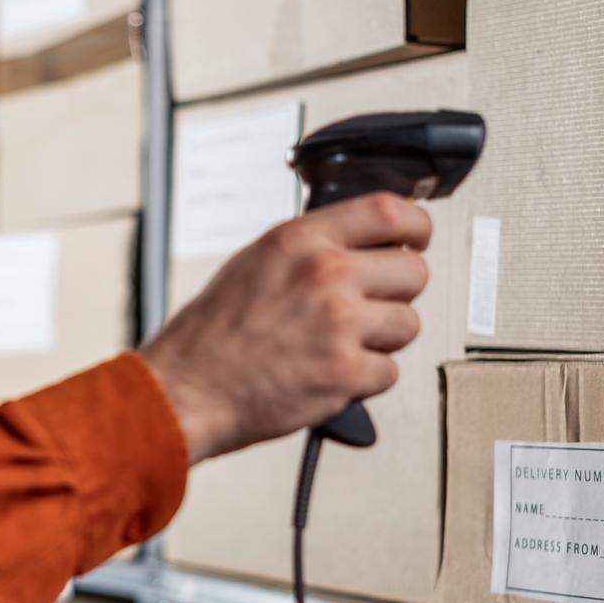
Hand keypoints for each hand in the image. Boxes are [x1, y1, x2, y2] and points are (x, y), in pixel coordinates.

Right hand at [140, 191, 431, 462]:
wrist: (188, 391)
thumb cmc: (210, 336)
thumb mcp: (254, 263)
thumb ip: (309, 249)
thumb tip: (360, 245)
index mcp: (300, 241)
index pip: (388, 211)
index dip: (415, 226)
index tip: (416, 239)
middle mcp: (325, 275)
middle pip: (413, 272)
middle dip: (398, 292)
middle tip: (373, 305)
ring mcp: (339, 325)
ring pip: (408, 324)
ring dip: (383, 338)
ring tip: (344, 344)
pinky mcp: (345, 373)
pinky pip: (389, 372)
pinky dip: (365, 379)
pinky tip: (332, 373)